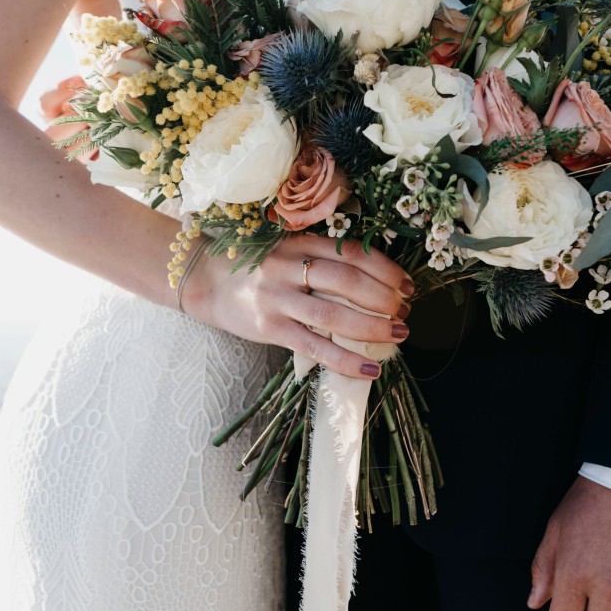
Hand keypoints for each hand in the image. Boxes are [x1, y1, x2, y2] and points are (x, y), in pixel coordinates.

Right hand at [181, 234, 412, 379]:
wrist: (202, 278)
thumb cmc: (253, 264)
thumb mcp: (286, 247)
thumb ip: (320, 256)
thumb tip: (371, 279)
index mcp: (298, 241)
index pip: (352, 252)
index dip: (386, 269)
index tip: (408, 285)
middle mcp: (289, 266)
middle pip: (348, 281)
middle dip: (385, 298)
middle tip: (406, 312)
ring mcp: (278, 298)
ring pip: (334, 314)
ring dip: (373, 326)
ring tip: (398, 334)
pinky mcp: (269, 328)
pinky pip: (314, 346)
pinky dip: (346, 359)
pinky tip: (371, 368)